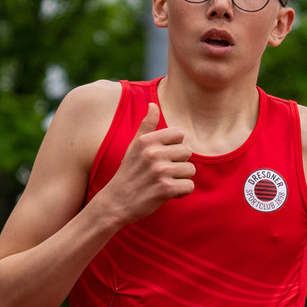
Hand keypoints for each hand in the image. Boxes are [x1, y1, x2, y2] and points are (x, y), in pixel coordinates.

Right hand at [96, 103, 193, 224]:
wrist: (115, 202)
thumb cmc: (128, 173)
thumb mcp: (134, 147)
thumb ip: (146, 126)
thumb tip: (153, 104)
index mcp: (147, 141)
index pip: (179, 134)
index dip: (174, 147)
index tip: (162, 157)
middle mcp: (153, 153)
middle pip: (187, 152)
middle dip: (179, 164)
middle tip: (162, 173)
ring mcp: (160, 171)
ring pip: (190, 170)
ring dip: (180, 179)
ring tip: (163, 183)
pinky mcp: (165, 189)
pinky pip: (189, 186)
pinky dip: (181, 192)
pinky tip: (167, 193)